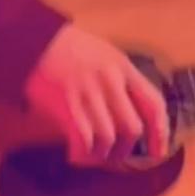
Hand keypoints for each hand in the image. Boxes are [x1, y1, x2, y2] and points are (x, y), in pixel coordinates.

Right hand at [24, 23, 168, 165]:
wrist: (34, 39)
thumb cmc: (69, 47)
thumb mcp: (104, 54)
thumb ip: (120, 79)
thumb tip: (132, 112)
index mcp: (124, 68)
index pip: (154, 104)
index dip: (160, 132)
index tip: (158, 151)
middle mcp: (111, 82)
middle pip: (132, 128)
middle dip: (127, 150)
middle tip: (116, 156)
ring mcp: (89, 94)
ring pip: (109, 138)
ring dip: (103, 155)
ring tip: (94, 156)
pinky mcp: (67, 105)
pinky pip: (84, 140)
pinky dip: (82, 153)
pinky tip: (75, 155)